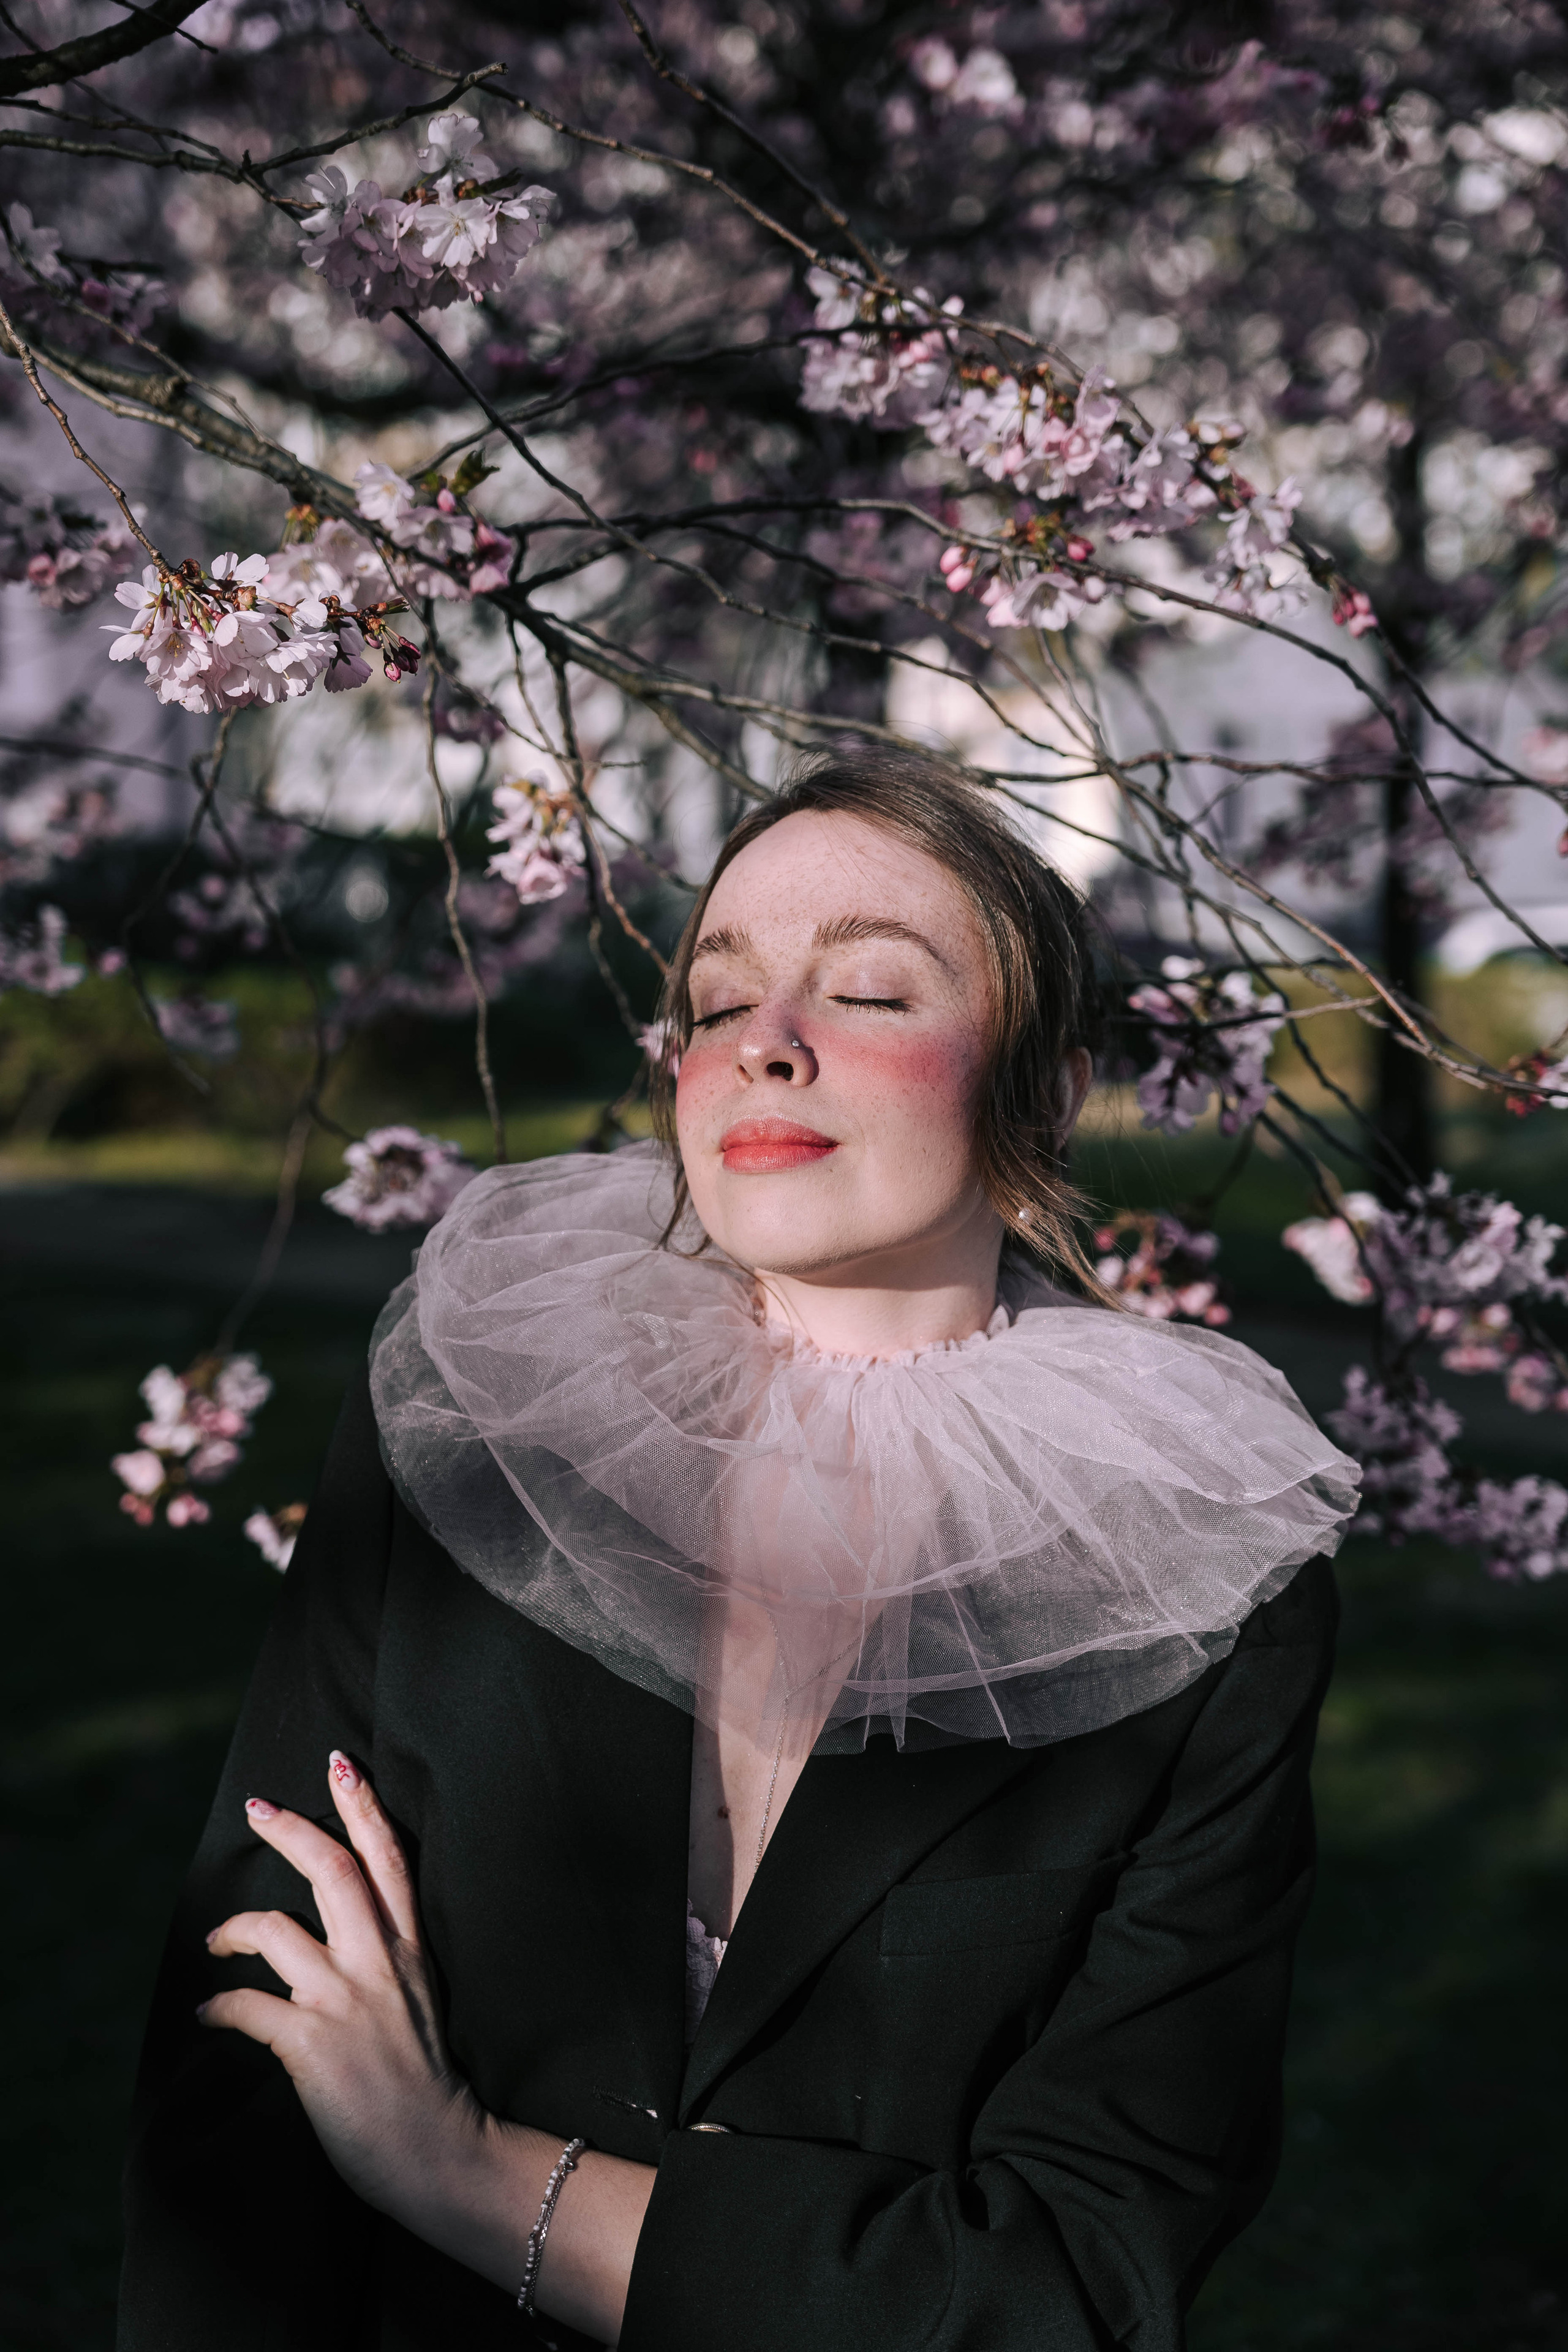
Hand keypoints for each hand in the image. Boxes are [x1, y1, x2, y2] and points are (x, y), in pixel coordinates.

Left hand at [200, 1753, 656, 2337]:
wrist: (441, 2153)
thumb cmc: (429, 2087)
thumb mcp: (421, 2002)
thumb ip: (389, 1963)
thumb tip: (345, 1941)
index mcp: (410, 1949)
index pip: (390, 1858)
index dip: (363, 1807)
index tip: (340, 1764)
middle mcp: (378, 1962)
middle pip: (333, 1869)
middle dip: (292, 1829)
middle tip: (257, 1807)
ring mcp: (344, 1999)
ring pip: (275, 1929)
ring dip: (232, 1929)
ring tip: (214, 1942)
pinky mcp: (310, 2042)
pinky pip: (246, 2006)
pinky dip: (218, 2006)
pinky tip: (207, 2015)